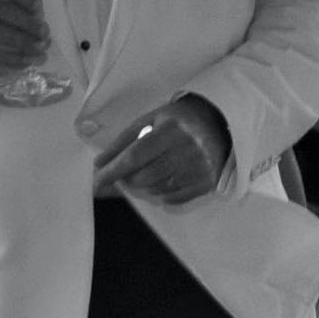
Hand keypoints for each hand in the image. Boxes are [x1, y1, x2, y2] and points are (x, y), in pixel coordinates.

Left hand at [90, 94, 232, 202]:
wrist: (221, 123)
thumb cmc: (179, 120)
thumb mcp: (150, 120)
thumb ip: (124, 140)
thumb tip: (100, 163)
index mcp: (171, 129)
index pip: (135, 156)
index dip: (113, 170)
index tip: (98, 180)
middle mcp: (187, 150)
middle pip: (144, 177)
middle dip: (128, 178)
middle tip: (126, 172)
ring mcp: (198, 169)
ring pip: (156, 189)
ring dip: (144, 185)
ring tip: (149, 169)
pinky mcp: (206, 183)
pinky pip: (172, 198)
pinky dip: (161, 192)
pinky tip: (164, 178)